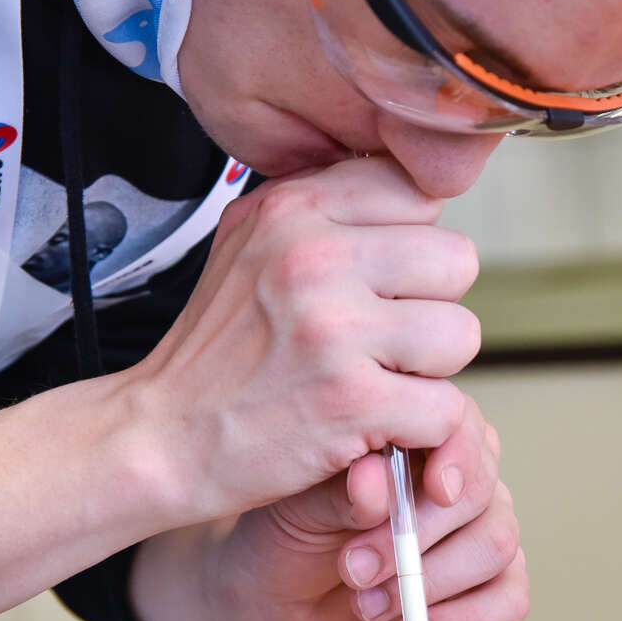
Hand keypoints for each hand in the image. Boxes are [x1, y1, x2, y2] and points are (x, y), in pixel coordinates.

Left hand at [128, 397, 528, 620]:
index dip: (456, 459)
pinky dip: (466, 620)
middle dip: (418, 538)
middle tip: (355, 567)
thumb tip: (375, 480)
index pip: (463, 429)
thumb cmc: (289, 529)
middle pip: (484, 494)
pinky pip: (509, 601)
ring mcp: (479, 530)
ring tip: (366, 601)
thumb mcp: (298, 504)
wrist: (274, 591)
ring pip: (496, 546)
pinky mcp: (486, 587)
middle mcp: (460, 477)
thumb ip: (339, 490)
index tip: (431, 490)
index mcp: (419, 434)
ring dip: (430, 581)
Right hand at [132, 156, 480, 529]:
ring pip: (462, 334)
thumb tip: (407, 183)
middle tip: (385, 342)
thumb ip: (322, 206)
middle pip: (456, 261)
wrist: (159, 437)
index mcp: (295, 209)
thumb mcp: (250, 244)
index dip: (415, 249)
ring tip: (380, 382)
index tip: (380, 287)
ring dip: (432, 371)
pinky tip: (377, 426)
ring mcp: (335, 330)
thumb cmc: (214, 351)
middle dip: (432, 307)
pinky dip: (420, 429)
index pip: (421, 196)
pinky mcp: (351, 401)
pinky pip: (445, 407)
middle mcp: (315, 258)